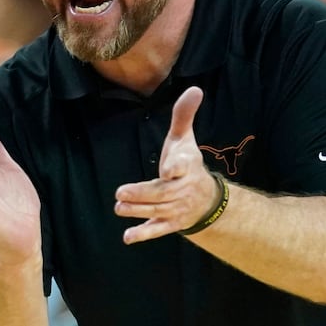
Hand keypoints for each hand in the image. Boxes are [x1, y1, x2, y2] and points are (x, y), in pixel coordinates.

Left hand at [114, 87, 218, 243]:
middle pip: (162, 193)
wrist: (206, 198)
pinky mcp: (171, 223)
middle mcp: (182, 189)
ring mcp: (177, 208)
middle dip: (142, 194)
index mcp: (186, 166)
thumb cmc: (187, 163)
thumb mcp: (185, 139)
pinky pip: (158, 230)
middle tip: (121, 193)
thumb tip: (195, 88)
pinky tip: (128, 237)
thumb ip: (184, 115)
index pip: (182, 166)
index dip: (175, 167)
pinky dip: (143, 234)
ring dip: (138, 211)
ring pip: (157, 211)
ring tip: (119, 208)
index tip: (168, 168)